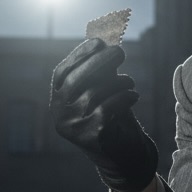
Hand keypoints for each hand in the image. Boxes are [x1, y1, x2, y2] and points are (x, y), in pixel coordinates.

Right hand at [50, 38, 157, 191]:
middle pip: (75, 81)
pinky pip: (108, 108)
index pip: (62, 73)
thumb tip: (107, 36)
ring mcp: (73, 127)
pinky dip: (124, 97)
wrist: (124, 155)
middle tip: (120, 52)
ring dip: (118, 82)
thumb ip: (102, 67)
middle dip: (99, 62)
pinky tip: (133, 96)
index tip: (99, 41)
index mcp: (57, 101)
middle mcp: (59, 115)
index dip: (80, 55)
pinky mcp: (91, 137)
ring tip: (129, 82)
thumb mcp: (104, 89)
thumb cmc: (113, 116)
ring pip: (95, 93)